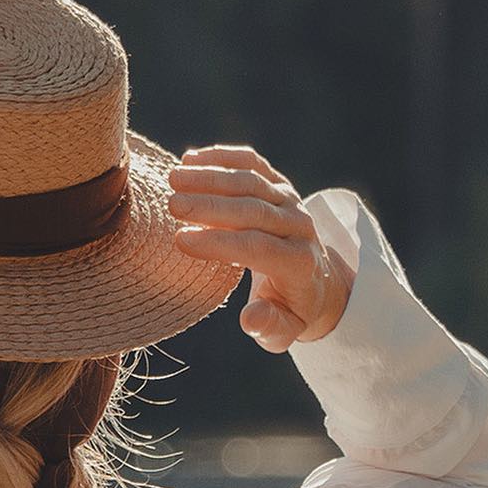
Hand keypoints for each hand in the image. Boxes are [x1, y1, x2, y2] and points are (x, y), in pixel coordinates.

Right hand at [169, 144, 352, 351]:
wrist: (315, 280)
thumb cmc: (287, 309)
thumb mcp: (281, 330)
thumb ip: (269, 327)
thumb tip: (251, 318)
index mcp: (299, 262)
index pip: (258, 248)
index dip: (219, 243)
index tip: (181, 241)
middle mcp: (299, 225)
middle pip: (253, 209)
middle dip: (211, 205)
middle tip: (172, 204)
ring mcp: (290, 200)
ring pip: (251, 181)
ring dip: (211, 177)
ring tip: (173, 178)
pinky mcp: (279, 183)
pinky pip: (252, 163)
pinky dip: (223, 157)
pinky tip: (191, 158)